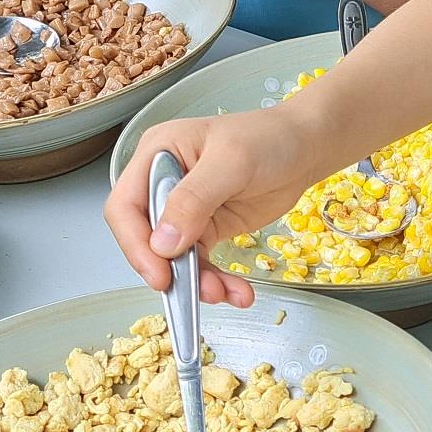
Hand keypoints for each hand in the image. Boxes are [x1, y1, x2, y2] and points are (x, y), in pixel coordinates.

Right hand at [105, 109, 328, 300]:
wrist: (306, 148)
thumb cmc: (268, 138)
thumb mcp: (231, 162)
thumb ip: (194, 199)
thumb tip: (163, 242)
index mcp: (157, 155)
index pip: (125, 207)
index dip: (135, 244)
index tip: (160, 273)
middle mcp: (164, 184)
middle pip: (146, 239)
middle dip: (170, 270)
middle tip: (196, 292)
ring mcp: (184, 210)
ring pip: (174, 259)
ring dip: (197, 282)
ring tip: (225, 293)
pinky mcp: (207, 229)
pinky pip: (200, 263)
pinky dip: (216, 281)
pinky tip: (236, 291)